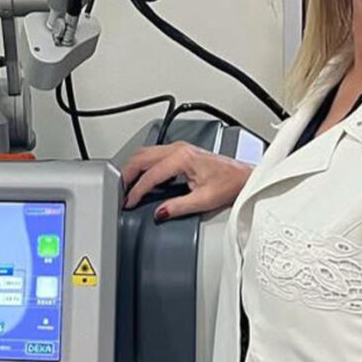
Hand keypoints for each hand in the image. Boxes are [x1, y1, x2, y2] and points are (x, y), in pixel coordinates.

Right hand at [121, 142, 251, 221]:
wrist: (243, 176)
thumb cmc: (230, 183)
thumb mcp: (203, 200)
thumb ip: (178, 207)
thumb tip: (159, 213)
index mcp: (182, 158)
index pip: (150, 174)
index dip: (137, 191)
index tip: (128, 202)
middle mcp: (179, 149)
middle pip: (141, 157)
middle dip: (126, 174)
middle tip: (118, 191)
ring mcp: (179, 148)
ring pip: (146, 152)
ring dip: (133, 168)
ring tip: (126, 185)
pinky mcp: (181, 151)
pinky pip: (154, 154)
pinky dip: (143, 165)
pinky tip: (142, 178)